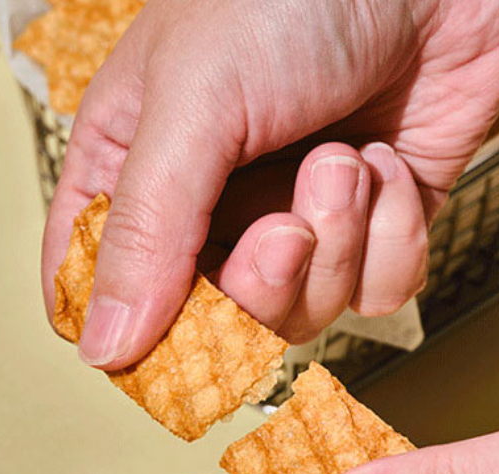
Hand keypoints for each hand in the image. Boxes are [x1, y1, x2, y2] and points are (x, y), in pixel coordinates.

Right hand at [42, 0, 498, 367]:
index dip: (133, 331)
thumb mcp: (194, 101)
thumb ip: (148, 229)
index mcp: (140, 175)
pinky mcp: (374, 231)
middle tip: (287, 227)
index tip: (170, 342)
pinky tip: (390, 165)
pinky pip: (379, 288)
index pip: (103, 289)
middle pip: (219, 323)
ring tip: (348, 159)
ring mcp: (298, 226)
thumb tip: (103, 347)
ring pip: (306, 313)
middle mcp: (215, 214)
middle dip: (265, 285)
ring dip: (337, 245)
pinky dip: (395, 237)